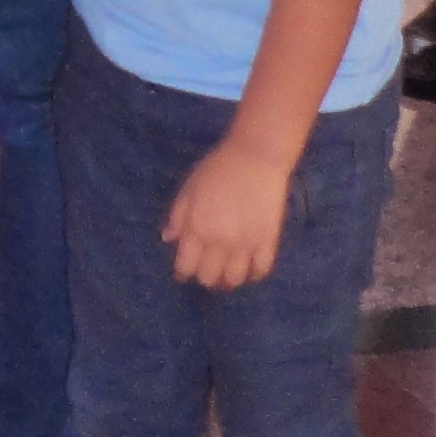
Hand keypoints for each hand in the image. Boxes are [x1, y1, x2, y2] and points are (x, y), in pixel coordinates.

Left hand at [165, 144, 287, 292]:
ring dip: (227, 280)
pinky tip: (249, 268)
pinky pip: (261, 270)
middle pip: (208, 277)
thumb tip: (168, 239)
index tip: (183, 272)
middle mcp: (219, 242)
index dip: (182, 273)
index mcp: (197, 229)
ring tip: (226, 273)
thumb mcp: (188, 189)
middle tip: (205, 270)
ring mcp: (246, 244)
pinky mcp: (268, 240)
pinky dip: (254, 274)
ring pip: (234, 279)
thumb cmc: (217, 169)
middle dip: (203, 277)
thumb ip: (177, 216)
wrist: (256, 156)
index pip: (185, 267)